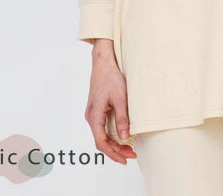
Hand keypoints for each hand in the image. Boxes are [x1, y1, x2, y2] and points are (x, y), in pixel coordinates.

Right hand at [85, 39, 135, 163]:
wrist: (103, 63)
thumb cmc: (111, 78)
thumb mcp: (120, 98)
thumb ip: (122, 118)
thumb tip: (125, 137)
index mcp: (94, 116)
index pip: (101, 142)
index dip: (113, 153)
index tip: (125, 159)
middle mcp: (91, 117)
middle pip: (102, 141)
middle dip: (116, 150)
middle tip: (132, 155)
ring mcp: (93, 114)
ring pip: (102, 135)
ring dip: (114, 143)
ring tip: (129, 149)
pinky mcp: (97, 110)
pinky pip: (103, 128)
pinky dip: (112, 135)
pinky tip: (122, 137)